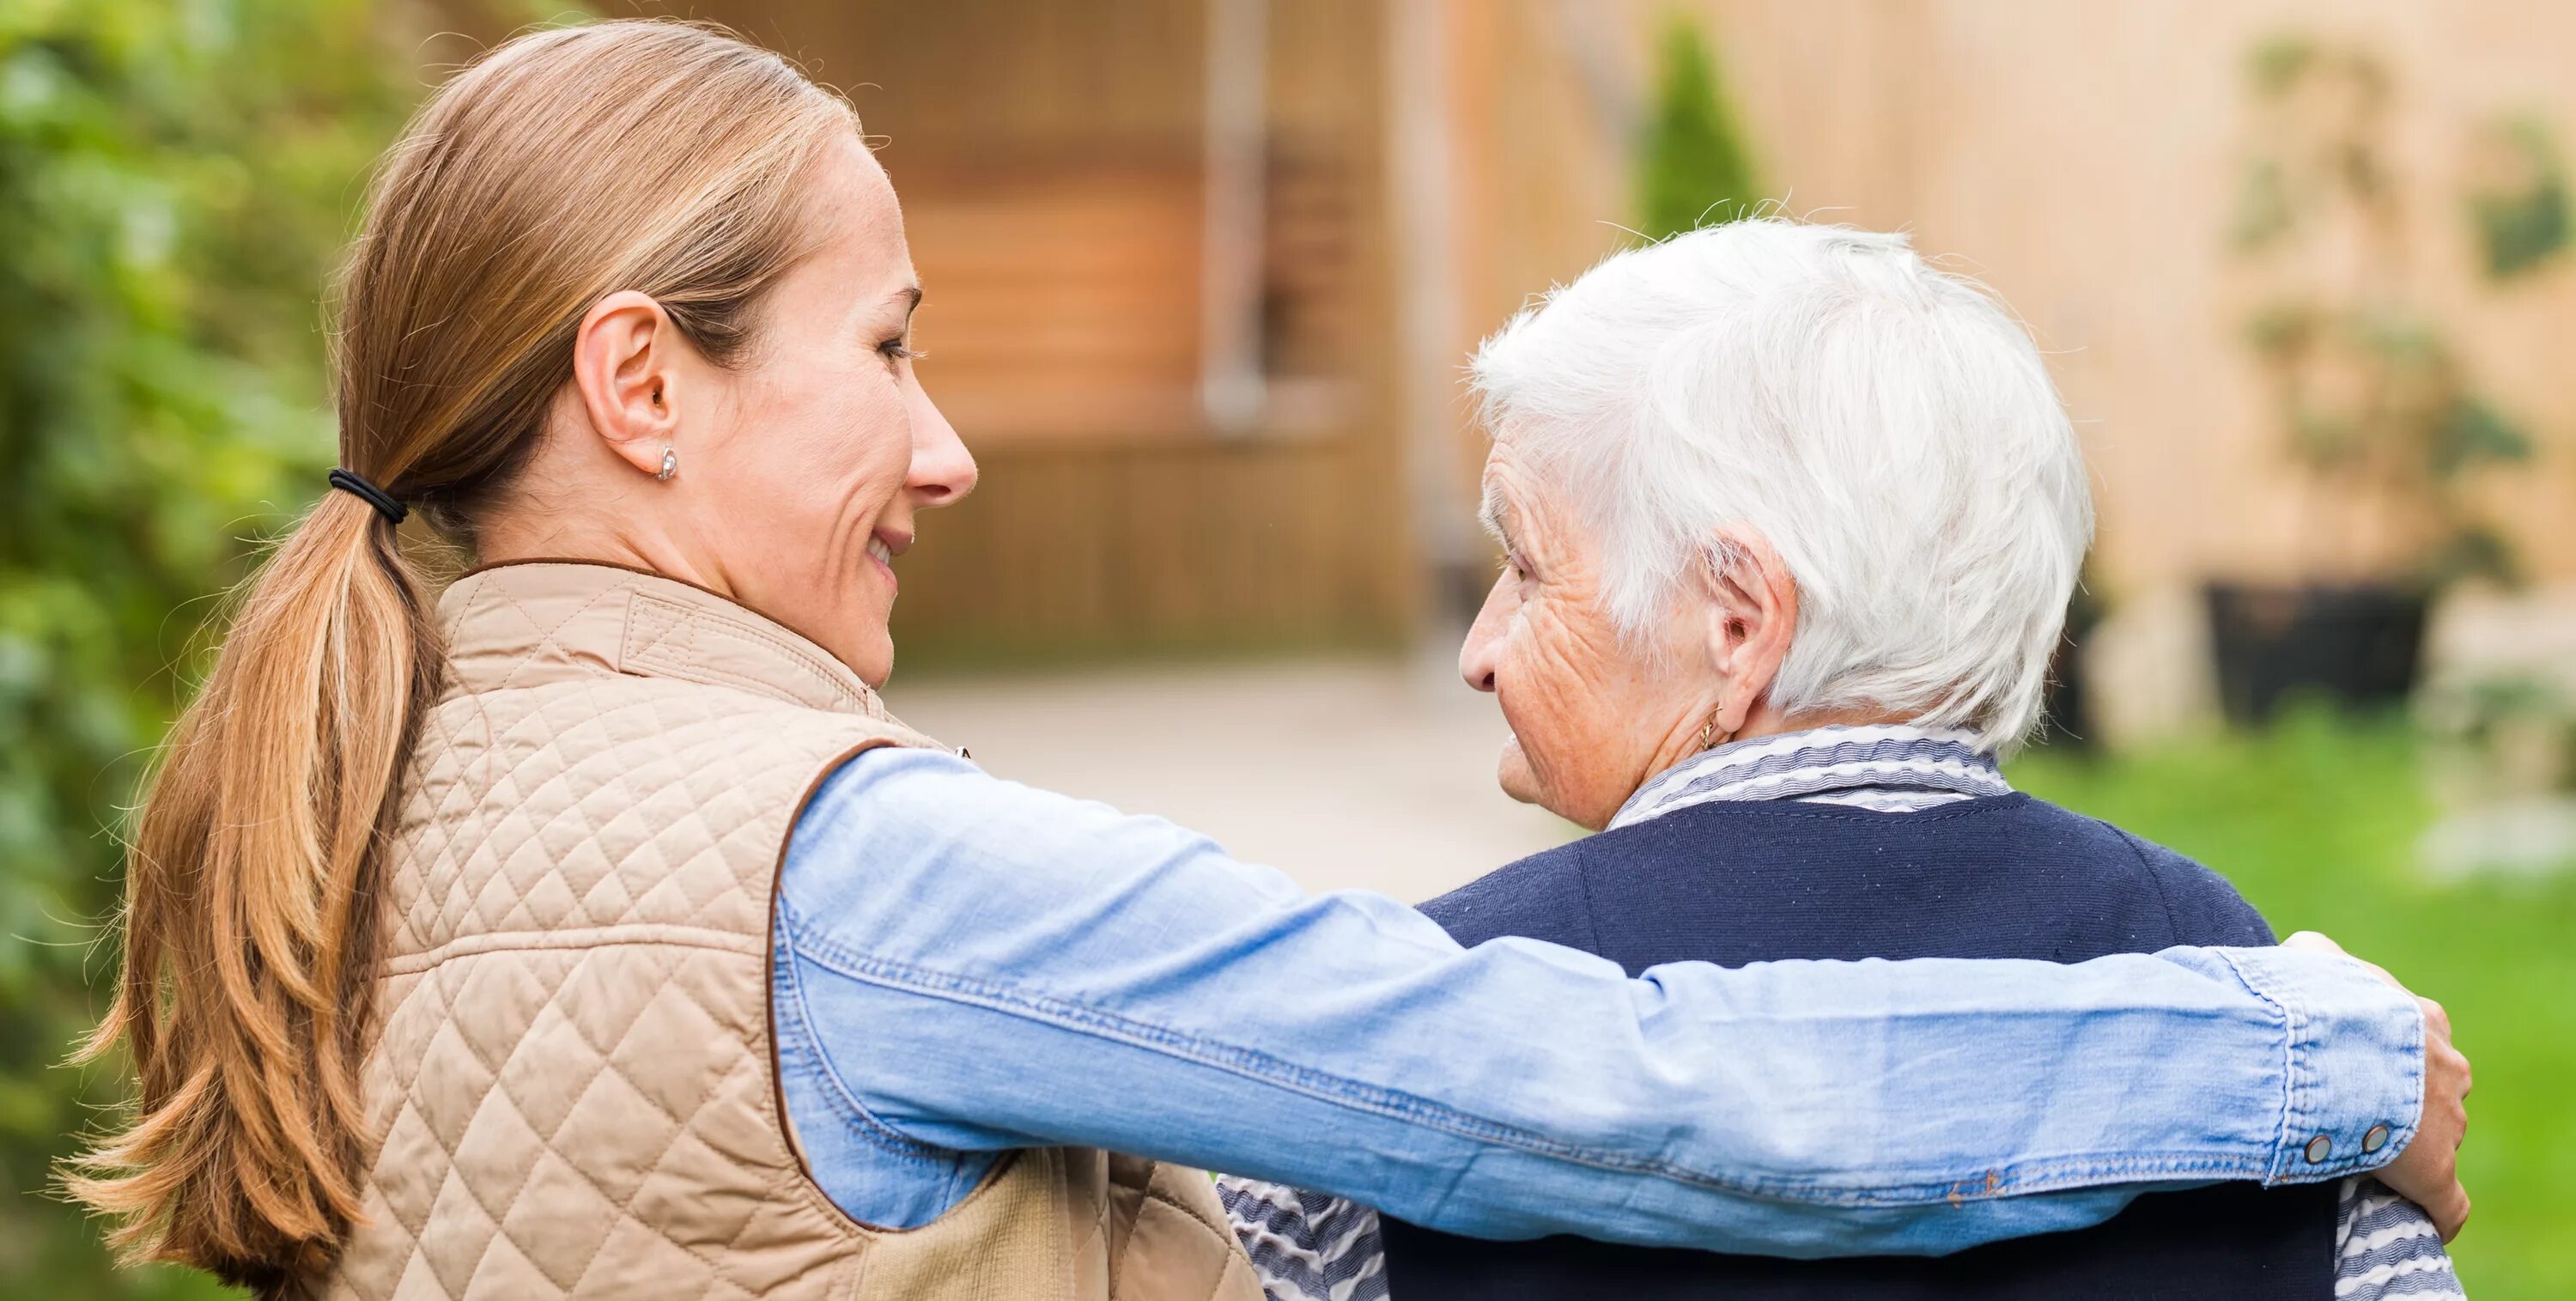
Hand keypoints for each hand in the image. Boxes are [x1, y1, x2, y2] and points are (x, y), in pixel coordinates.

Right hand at [2282, 932, 2470, 1239]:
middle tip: (2354, 1108)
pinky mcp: (2437, 1173)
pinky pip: (2448, 1202)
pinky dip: (2437, 1211)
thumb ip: (2313, 956)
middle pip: (2436, 1089)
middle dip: (2406, 1100)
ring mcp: (2448, 1121)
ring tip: (2361, 1154)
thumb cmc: (2319, 1004)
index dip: (2389, 1054)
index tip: (2355, 1064)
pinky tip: (2422, 1216)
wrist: (2332, 1051)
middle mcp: (2446, 1067)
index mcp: (2422, 1021)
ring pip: (2442, 1137)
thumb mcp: (2310, 960)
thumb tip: (2300, 953)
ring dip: (2411, 1146)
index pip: (2419, 1038)